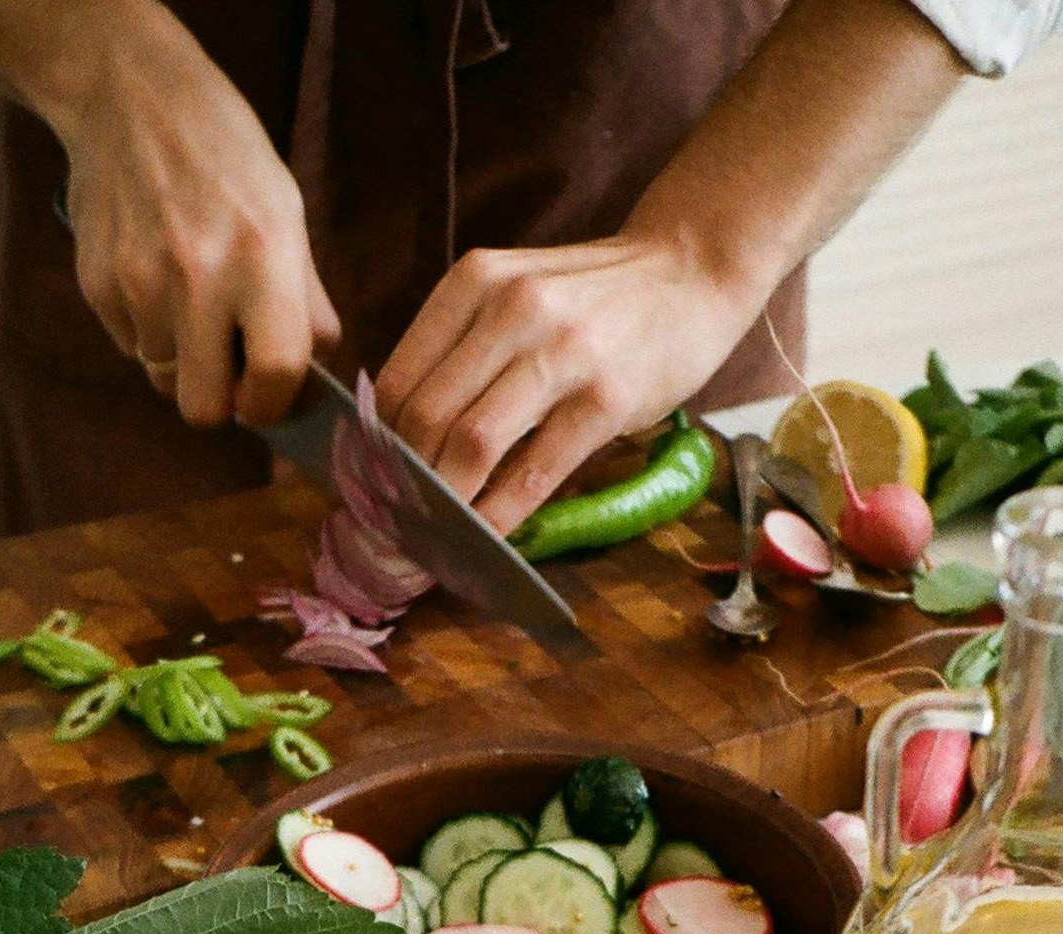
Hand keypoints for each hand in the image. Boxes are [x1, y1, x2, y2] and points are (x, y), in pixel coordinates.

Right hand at [50, 4, 338, 425]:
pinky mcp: (96, 282)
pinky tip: (155, 275)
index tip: (269, 399)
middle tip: (228, 369)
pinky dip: (146, 328)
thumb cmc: (225, 155)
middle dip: (219, 400)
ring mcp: (139, 282)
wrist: (131, 96)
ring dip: (181, 359)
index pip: (276, 374)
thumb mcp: (286, 211)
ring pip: (162, 378)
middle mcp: (199, 276)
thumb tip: (314, 372)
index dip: (274, 404)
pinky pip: (128, 345)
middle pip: (203, 407)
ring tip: (190, 302)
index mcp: (264, 257)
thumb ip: (304, 298)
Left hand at [376, 235, 757, 529]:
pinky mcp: (607, 398)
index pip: (396, 380)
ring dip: (444, 502)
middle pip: (424, 417)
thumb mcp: (516, 290)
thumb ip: (462, 345)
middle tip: (393, 521)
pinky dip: (501, 514)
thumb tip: (400, 433)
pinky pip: (535, 471)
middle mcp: (512, 310)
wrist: (692, 270)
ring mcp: (562, 353)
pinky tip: (486, 536)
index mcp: (474, 282)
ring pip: (471, 444)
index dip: (373, 445)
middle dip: (401, 482)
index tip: (370, 484)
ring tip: (432, 534)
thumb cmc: (595, 295)